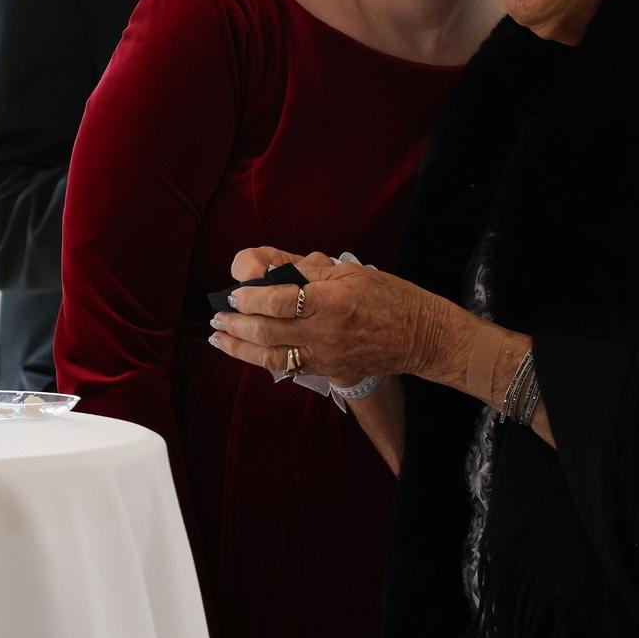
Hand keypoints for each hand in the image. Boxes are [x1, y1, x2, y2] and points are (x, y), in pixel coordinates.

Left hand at [209, 246, 452, 386]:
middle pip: (269, 331)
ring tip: (219, 337)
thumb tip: (259, 264)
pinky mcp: (330, 373)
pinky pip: (289, 368)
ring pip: (272, 357)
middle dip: (237, 324)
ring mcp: (327, 357)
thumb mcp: (346, 269)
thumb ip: (300, 266)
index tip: (235, 292)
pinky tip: (247, 352)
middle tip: (218, 315)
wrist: (420, 335)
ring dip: (240, 348)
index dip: (250, 296)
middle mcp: (326, 332)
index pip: (279, 300)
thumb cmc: (386, 294)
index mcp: (332, 300)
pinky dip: (263, 360)